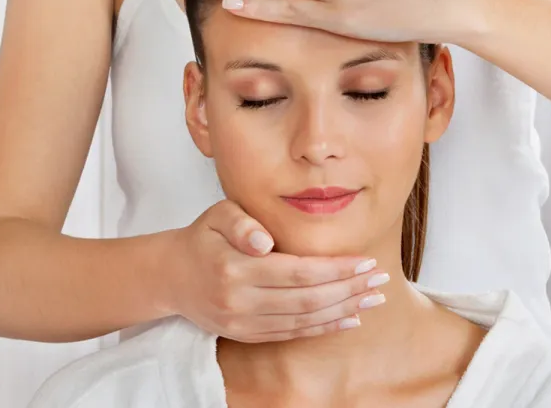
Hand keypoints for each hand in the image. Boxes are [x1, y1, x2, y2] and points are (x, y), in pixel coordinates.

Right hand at [165, 200, 389, 342]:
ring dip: (342, 311)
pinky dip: (322, 328)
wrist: (171, 275)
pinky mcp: (244, 334)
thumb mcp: (217, 216)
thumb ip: (241, 223)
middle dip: (348, 291)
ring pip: (301, 321)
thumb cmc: (202, 237)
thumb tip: (266, 242)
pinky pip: (290, 334)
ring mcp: (241, 322)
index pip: (296, 272)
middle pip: (306, 300)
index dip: (335, 269)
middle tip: (379, 281)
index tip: (366, 262)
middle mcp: (238, 300)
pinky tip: (347, 318)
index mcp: (234, 267)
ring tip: (372, 300)